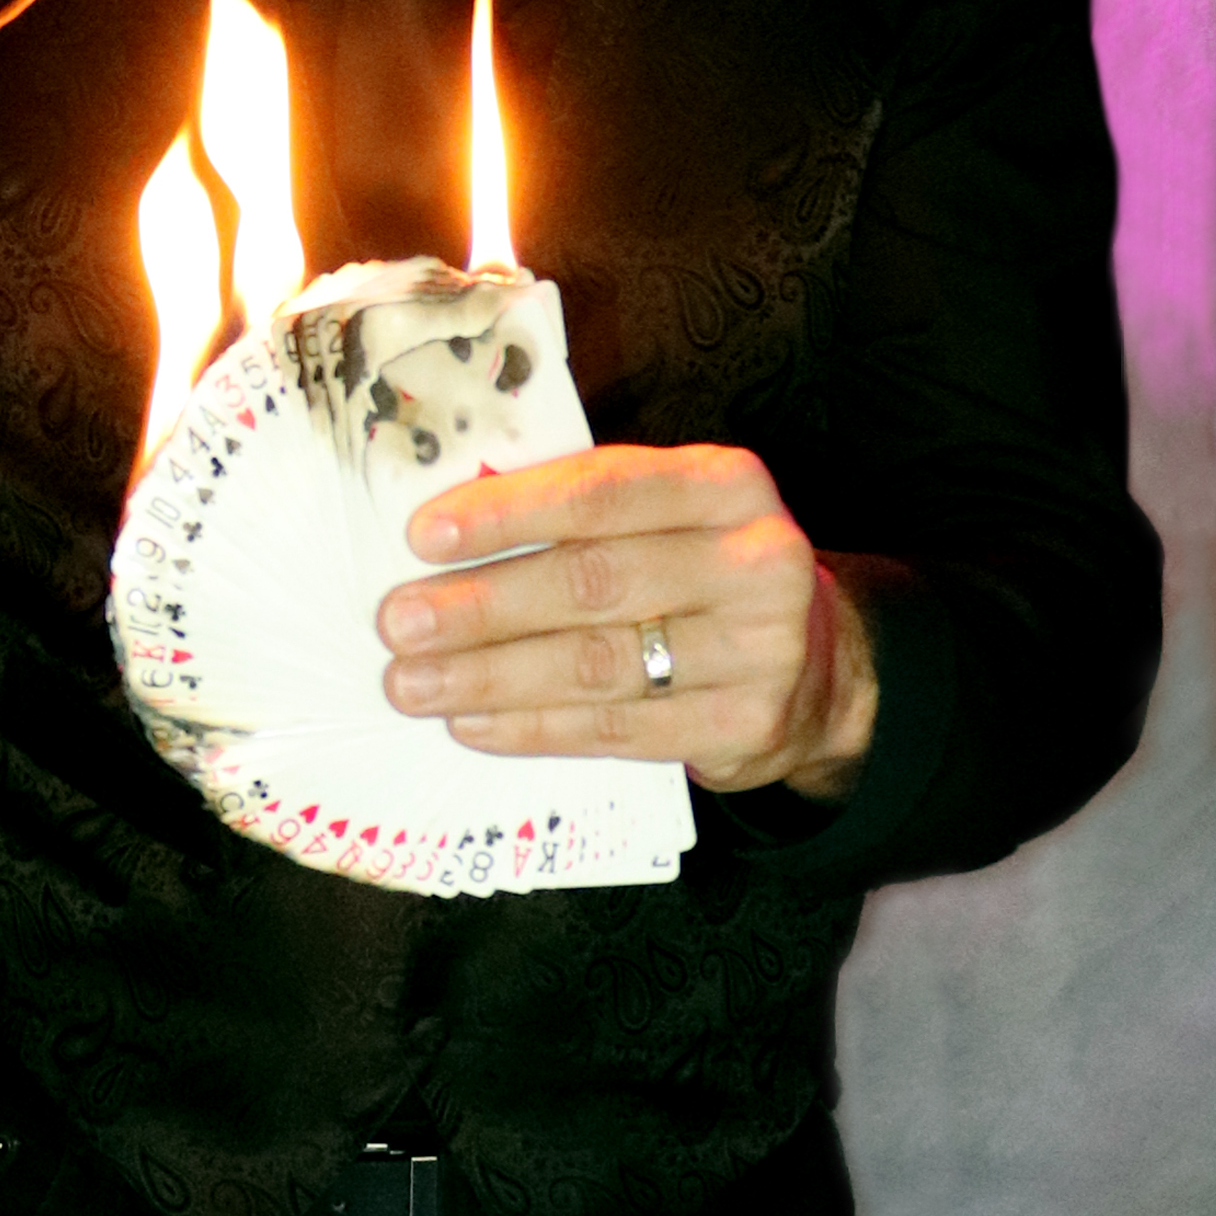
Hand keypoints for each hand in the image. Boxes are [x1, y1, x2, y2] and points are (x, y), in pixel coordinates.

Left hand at [376, 445, 876, 798]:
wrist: (816, 665)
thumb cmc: (698, 568)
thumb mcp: (664, 514)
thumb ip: (579, 509)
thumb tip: (444, 532)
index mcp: (727, 483)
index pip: (603, 491)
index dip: (509, 512)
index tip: (423, 535)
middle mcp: (758, 560)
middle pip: (593, 582)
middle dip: (482, 604)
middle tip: (398, 621)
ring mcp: (761, 650)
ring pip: (598, 664)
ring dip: (490, 676)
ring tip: (414, 682)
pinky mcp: (746, 727)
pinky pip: (618, 731)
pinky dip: (535, 729)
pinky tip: (474, 723)